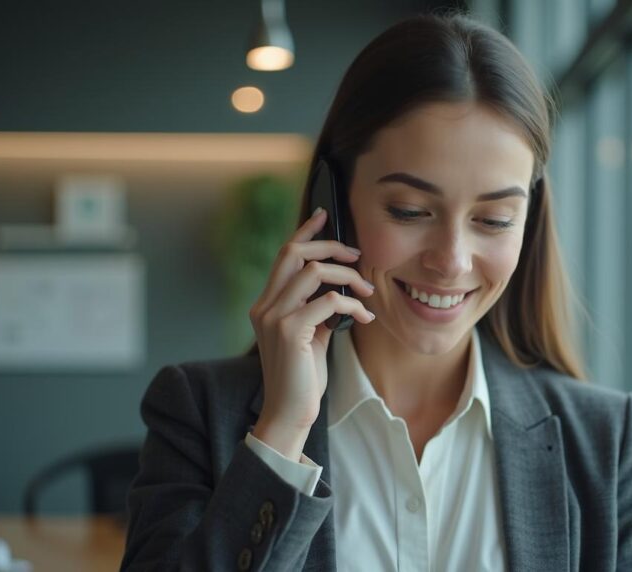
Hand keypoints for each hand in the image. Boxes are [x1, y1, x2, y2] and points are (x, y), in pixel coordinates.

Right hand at [248, 208, 375, 459]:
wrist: (289, 413)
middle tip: (357, 256)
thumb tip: (340, 291)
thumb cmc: (302, 378)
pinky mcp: (289, 332)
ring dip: (347, 276)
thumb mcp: (311, 337)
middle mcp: (264, 306)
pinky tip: (364, 319)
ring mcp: (274, 317)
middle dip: (329, 246)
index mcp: (266, 304)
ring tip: (367, 291)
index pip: (283, 256)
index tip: (324, 215)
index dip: (304, 231)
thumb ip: (317, 311)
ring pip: (313, 272)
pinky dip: (351, 304)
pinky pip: (328, 301)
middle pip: (293, 253)